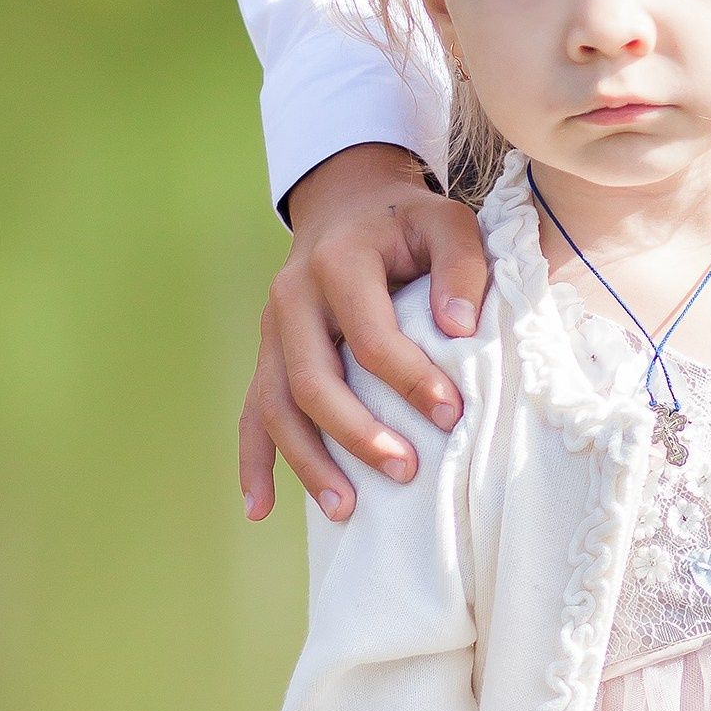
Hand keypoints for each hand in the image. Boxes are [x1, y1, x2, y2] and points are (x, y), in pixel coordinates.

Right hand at [241, 145, 491, 523]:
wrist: (348, 201)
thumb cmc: (406, 222)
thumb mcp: (446, 222)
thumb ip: (461, 266)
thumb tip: (461, 328)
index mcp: (337, 263)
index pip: (369, 336)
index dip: (410, 380)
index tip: (452, 414)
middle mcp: (292, 297)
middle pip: (312, 379)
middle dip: (356, 433)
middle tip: (405, 470)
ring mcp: (271, 329)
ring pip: (275, 405)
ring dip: (307, 461)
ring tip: (346, 508)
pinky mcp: (267, 353)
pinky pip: (249, 412)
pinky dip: (252, 462)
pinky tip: (261, 509)